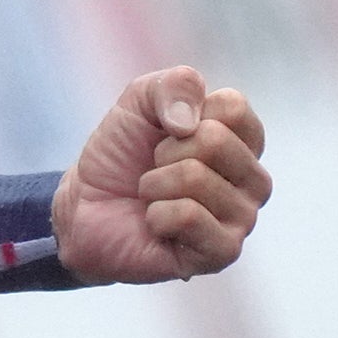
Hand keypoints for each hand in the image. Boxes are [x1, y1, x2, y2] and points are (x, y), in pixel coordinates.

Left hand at [52, 66, 268, 283]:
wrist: (84, 206)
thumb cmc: (121, 155)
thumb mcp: (138, 102)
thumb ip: (173, 85)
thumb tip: (192, 121)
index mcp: (244, 141)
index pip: (234, 107)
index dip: (180, 113)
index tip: (165, 132)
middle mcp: (254, 180)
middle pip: (215, 140)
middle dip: (164, 151)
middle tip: (153, 169)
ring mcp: (242, 218)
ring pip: (195, 177)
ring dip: (154, 184)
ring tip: (152, 197)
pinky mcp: (222, 252)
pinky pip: (188, 216)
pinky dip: (156, 214)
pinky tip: (156, 224)